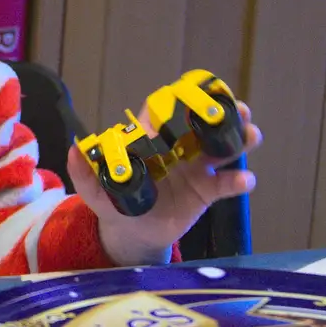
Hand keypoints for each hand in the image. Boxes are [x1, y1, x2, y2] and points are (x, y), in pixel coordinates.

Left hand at [67, 101, 262, 265]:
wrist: (133, 234)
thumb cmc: (114, 204)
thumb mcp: (96, 192)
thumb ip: (84, 173)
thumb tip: (73, 150)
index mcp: (150, 143)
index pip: (164, 115)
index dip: (179, 102)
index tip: (197, 92)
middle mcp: (177, 149)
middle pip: (202, 126)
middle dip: (223, 114)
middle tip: (240, 108)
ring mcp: (195, 168)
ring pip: (221, 148)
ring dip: (238, 139)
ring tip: (252, 134)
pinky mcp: (206, 191)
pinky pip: (225, 183)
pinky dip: (238, 180)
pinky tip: (245, 180)